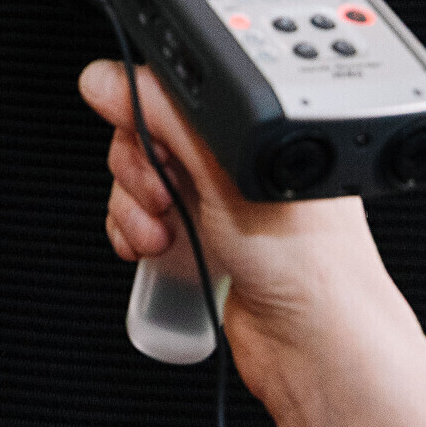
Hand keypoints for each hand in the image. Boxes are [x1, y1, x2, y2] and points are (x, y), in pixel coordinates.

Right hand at [80, 58, 425, 426]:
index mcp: (257, 128)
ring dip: (133, 205)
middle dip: (137, 165)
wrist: (318, 348)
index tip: (135, 131)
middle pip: (151, 135)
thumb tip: (107, 77)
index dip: (148, 110)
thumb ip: (163, 116)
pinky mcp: (202, 244)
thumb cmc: (307, 263)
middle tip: (158, 191)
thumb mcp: (223, 171)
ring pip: (141, 180)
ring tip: (159, 231)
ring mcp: (219, 205)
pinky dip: (134, 233)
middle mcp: (238, 161)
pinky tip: (151, 249)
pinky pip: (145, 222)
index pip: (180, 92)